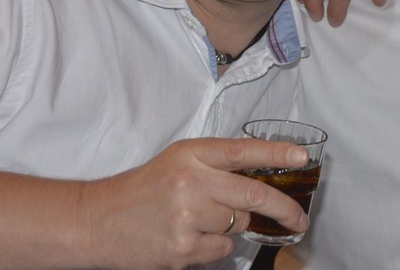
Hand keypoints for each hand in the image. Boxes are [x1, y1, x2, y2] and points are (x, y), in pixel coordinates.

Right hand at [80, 137, 309, 269]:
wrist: (96, 220)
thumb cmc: (143, 189)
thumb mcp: (179, 161)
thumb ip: (218, 165)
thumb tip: (265, 176)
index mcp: (192, 154)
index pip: (243, 151)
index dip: (277, 153)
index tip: (302, 157)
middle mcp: (191, 181)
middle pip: (254, 194)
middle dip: (284, 208)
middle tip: (299, 218)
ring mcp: (187, 216)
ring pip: (239, 223)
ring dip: (232, 225)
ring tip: (198, 220)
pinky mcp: (182, 247)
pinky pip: (222, 248)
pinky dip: (215, 246)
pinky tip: (188, 238)